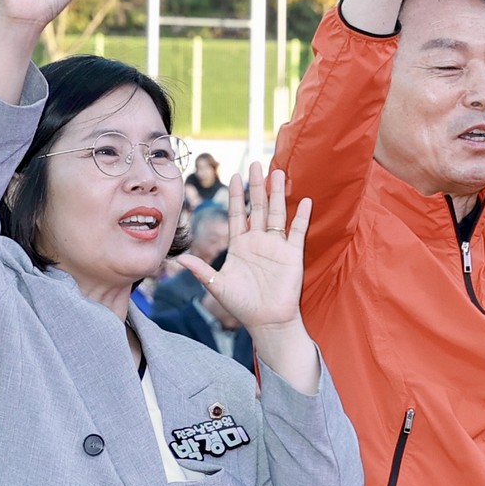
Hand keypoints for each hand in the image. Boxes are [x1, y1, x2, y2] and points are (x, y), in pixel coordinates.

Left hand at [177, 163, 309, 335]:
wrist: (267, 321)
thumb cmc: (242, 305)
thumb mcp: (217, 286)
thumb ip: (201, 270)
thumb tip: (179, 259)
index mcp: (240, 245)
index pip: (238, 214)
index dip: (236, 196)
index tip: (235, 176)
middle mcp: (258, 242)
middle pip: (258, 207)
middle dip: (257, 187)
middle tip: (257, 164)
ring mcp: (276, 247)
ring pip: (277, 214)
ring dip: (278, 194)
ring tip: (279, 173)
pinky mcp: (292, 255)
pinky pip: (298, 232)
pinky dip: (301, 217)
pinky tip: (305, 201)